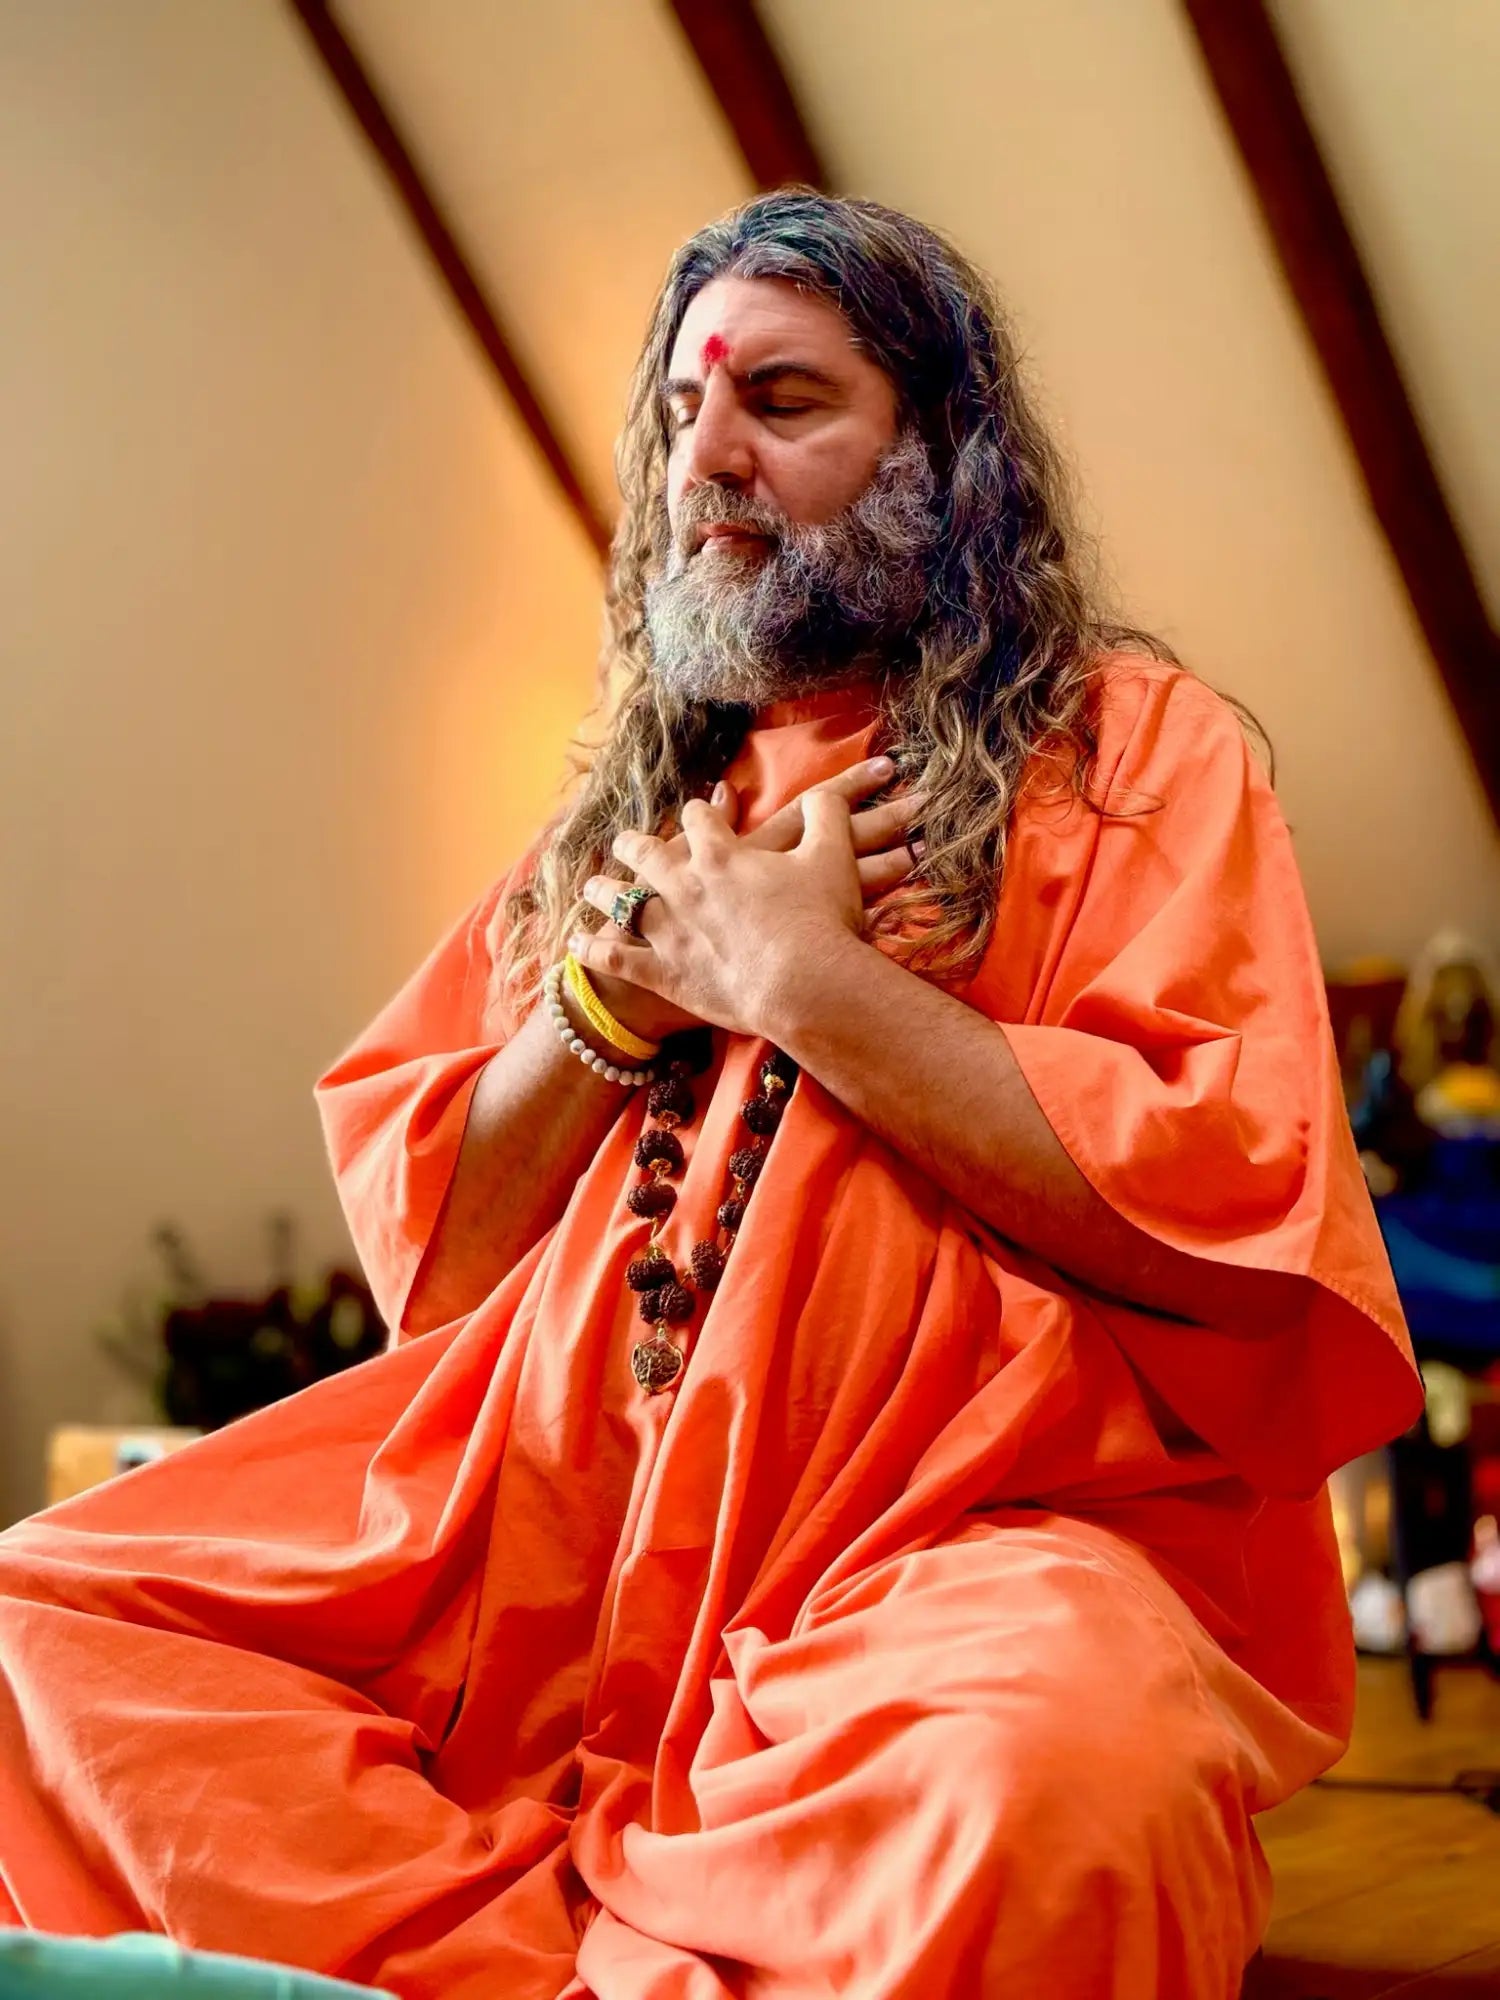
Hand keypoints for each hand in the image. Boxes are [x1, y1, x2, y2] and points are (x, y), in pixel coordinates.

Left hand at [572, 773, 915, 1042]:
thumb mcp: (832, 855)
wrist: (805, 984)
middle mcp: (684, 885)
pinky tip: (577, 944)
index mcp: (721, 854)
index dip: (701, 814)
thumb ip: (826, 815)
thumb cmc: (821, 920)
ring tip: (592, 888)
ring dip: (604, 892)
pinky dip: (594, 950)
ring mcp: (667, 929)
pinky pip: (616, 958)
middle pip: (647, 853)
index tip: (701, 815)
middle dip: (636, 846)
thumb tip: (824, 794)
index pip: (700, 818)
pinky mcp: (662, 972)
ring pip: (622, 902)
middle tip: (625, 843)